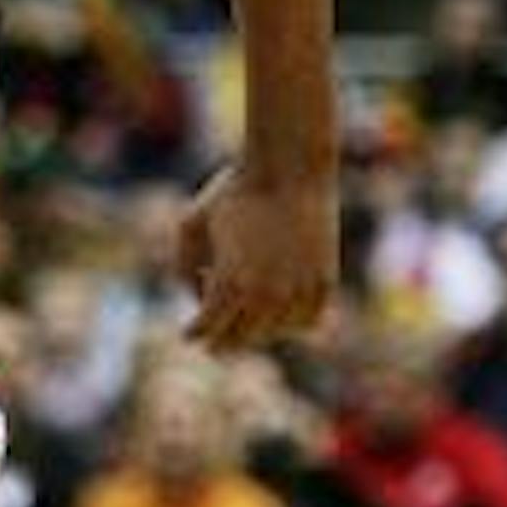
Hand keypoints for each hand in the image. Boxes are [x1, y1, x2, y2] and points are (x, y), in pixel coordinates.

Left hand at [175, 162, 336, 350]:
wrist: (289, 167)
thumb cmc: (233, 193)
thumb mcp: (190, 225)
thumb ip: (183, 267)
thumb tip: (198, 297)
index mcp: (229, 285)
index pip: (207, 330)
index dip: (194, 334)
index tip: (189, 336)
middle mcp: (266, 296)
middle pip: (239, 339)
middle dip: (222, 338)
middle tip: (214, 338)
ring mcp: (298, 292)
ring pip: (274, 333)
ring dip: (255, 328)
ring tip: (244, 309)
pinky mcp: (324, 282)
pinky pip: (307, 322)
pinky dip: (290, 323)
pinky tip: (277, 312)